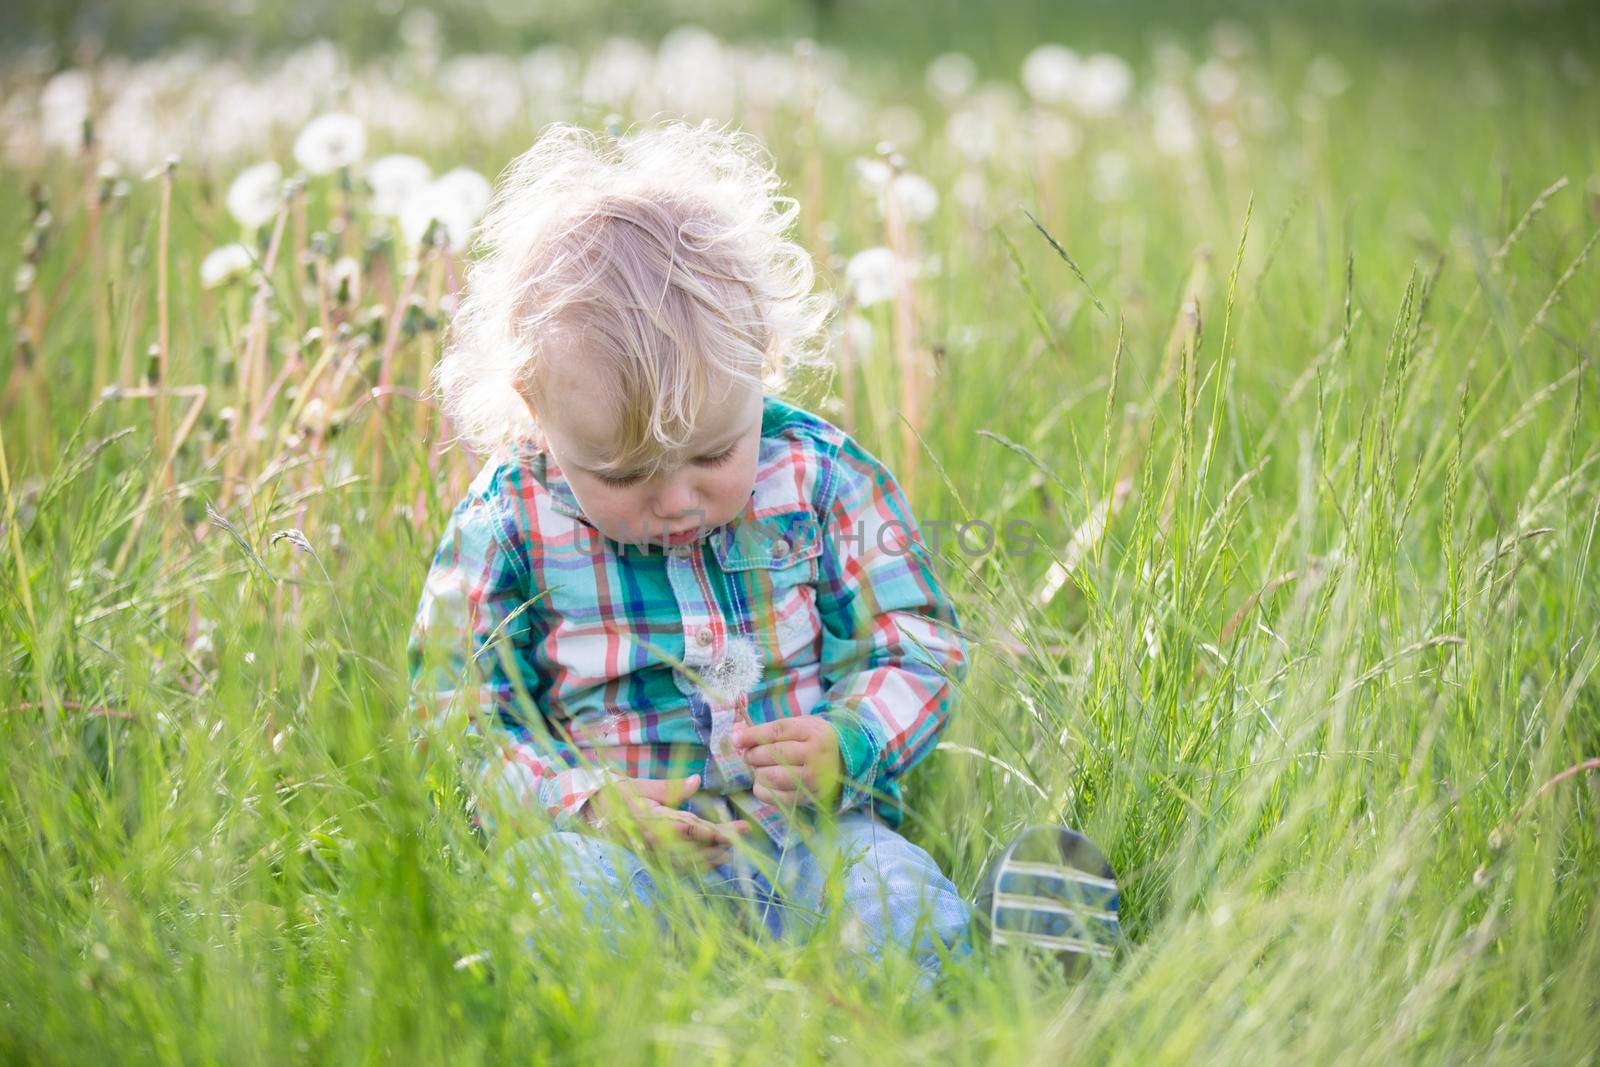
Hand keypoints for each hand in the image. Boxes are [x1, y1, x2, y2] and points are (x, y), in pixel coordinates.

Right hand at [580, 773, 748, 868]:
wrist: (585, 816)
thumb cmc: (611, 794)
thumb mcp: (638, 785)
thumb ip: (669, 787)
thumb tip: (696, 782)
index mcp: (653, 820)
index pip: (693, 828)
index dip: (720, 830)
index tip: (741, 828)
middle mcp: (654, 842)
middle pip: (698, 847)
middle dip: (724, 842)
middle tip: (745, 834)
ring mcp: (652, 855)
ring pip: (692, 861)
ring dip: (716, 855)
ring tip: (734, 845)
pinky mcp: (649, 862)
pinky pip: (679, 869)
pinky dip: (699, 865)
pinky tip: (713, 859)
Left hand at [732, 717, 842, 811]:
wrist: (842, 763)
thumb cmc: (812, 741)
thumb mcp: (797, 726)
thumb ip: (767, 728)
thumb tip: (735, 732)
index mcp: (813, 732)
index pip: (776, 731)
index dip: (752, 735)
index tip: (736, 739)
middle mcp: (815, 755)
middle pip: (773, 754)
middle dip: (753, 754)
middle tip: (749, 755)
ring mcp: (813, 778)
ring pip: (771, 776)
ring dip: (758, 772)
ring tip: (760, 768)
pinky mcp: (808, 797)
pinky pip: (774, 796)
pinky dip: (762, 789)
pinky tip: (764, 782)